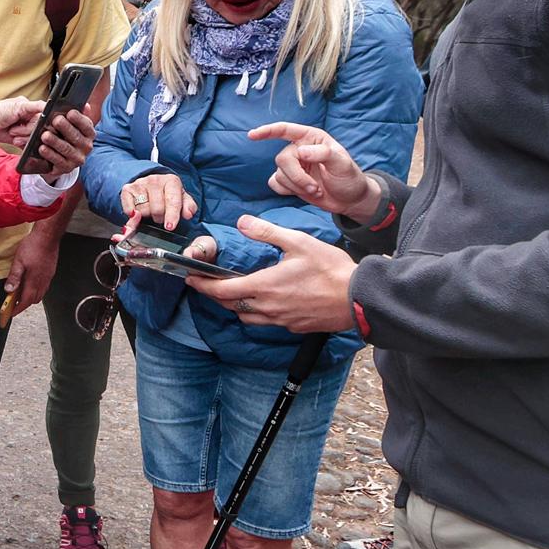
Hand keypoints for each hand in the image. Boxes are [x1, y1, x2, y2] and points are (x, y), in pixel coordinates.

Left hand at [0, 97, 44, 148]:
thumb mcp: (19, 105)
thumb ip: (36, 105)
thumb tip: (50, 104)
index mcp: (32, 110)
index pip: (44, 119)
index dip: (38, 124)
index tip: (30, 124)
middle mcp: (30, 120)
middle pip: (39, 131)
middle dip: (27, 131)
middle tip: (15, 128)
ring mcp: (26, 130)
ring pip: (34, 139)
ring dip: (23, 137)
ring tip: (12, 133)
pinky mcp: (21, 140)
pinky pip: (28, 145)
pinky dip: (22, 144)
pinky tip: (15, 140)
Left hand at [4, 225, 60, 315]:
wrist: (48, 236)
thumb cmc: (33, 246)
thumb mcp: (18, 261)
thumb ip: (14, 277)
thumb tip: (8, 290)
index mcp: (34, 281)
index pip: (25, 301)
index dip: (17, 309)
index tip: (10, 313)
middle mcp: (43, 282)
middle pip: (33, 300)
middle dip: (23, 304)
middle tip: (13, 303)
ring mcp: (48, 277)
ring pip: (40, 294)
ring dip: (30, 297)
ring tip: (20, 294)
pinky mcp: (50, 272)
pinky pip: (44, 287)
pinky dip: (36, 290)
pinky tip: (30, 283)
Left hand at [29, 108, 95, 177]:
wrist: (61, 156)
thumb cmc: (66, 134)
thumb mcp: (73, 124)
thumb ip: (78, 114)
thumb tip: (85, 106)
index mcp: (89, 133)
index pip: (86, 125)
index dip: (79, 119)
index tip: (70, 112)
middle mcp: (86, 147)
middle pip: (76, 137)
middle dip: (65, 128)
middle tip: (56, 120)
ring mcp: (78, 159)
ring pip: (66, 149)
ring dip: (55, 142)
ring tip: (45, 135)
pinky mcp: (67, 168)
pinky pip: (58, 161)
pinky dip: (50, 154)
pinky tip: (42, 148)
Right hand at [119, 172, 197, 229]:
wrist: (152, 183)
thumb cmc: (169, 194)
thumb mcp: (182, 198)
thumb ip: (189, 207)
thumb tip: (188, 214)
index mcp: (171, 181)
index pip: (172, 201)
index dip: (171, 215)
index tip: (170, 226)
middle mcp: (154, 180)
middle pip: (157, 209)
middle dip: (160, 217)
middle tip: (161, 216)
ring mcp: (140, 183)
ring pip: (143, 211)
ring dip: (148, 216)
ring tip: (151, 211)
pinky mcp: (127, 189)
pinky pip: (129, 210)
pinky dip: (134, 215)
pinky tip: (139, 212)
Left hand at [187, 216, 356, 332]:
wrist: (358, 298)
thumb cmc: (330, 269)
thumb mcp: (298, 243)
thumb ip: (267, 233)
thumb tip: (243, 222)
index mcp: (264, 286)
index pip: (222, 290)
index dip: (202, 286)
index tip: (190, 278)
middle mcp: (267, 308)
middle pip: (230, 305)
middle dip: (215, 295)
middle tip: (206, 284)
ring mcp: (280, 320)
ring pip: (247, 317)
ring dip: (236, 306)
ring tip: (234, 293)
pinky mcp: (293, 327)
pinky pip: (267, 322)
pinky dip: (258, 313)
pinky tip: (265, 302)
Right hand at [248, 122, 382, 221]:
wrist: (349, 199)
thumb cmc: (349, 177)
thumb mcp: (343, 164)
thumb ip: (323, 154)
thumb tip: (300, 151)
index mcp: (311, 138)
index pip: (285, 130)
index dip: (268, 131)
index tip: (252, 135)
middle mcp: (299, 149)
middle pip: (282, 158)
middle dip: (296, 176)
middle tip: (314, 187)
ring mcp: (293, 166)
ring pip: (279, 174)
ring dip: (296, 186)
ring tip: (315, 190)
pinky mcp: (289, 181)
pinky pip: (275, 184)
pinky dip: (287, 191)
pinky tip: (301, 192)